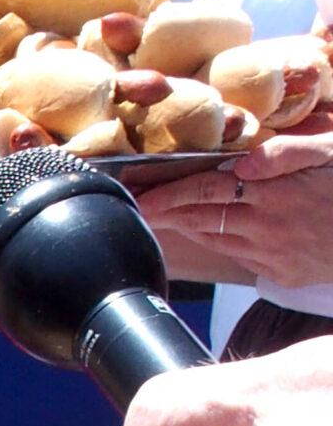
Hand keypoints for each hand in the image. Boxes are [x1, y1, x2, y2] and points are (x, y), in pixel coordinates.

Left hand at [139, 130, 332, 286]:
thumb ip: (289, 152)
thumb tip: (245, 159)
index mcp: (274, 192)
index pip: (204, 189)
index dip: (167, 192)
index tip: (137, 193)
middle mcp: (265, 226)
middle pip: (199, 216)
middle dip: (164, 210)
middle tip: (135, 202)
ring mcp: (271, 254)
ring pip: (214, 237)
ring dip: (184, 226)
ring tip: (160, 214)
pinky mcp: (280, 273)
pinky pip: (238, 255)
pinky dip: (216, 240)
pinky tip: (204, 231)